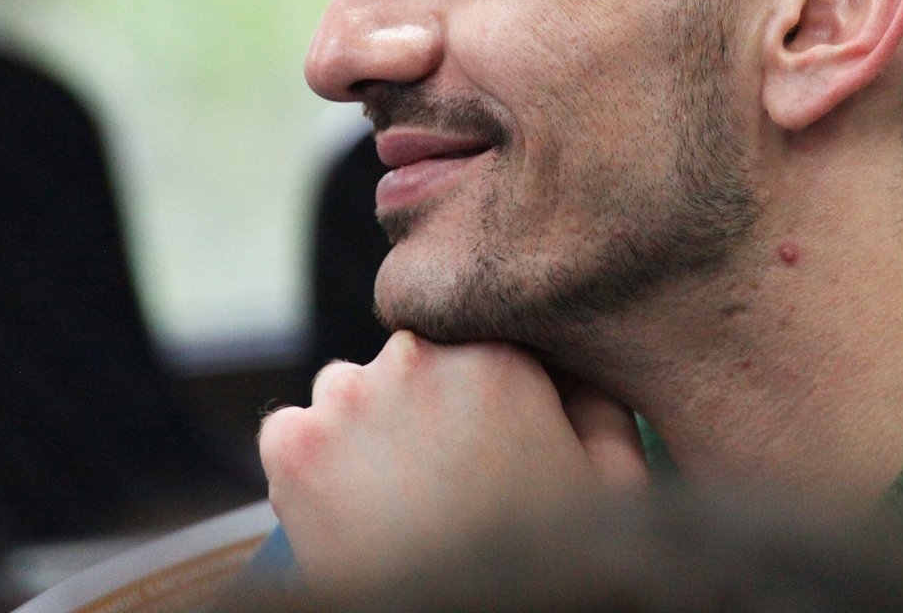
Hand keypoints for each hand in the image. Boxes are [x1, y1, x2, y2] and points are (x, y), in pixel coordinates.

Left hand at [258, 330, 646, 589]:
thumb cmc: (545, 563)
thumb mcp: (612, 478)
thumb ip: (601, 400)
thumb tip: (584, 358)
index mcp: (498, 353)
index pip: (472, 338)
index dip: (477, 391)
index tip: (483, 435)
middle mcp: (418, 358)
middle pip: (410, 360)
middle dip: (421, 404)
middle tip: (441, 475)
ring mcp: (347, 399)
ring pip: (348, 391)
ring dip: (364, 427)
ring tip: (394, 495)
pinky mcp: (293, 446)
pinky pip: (291, 430)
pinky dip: (308, 460)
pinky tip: (345, 504)